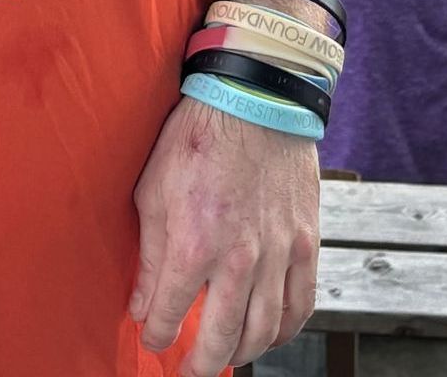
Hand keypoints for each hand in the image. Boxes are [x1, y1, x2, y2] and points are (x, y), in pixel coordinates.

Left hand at [131, 93, 319, 374]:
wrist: (255, 98)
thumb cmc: (197, 136)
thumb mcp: (154, 189)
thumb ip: (150, 255)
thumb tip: (141, 303)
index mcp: (195, 244)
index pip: (171, 315)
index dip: (157, 336)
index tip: (152, 340)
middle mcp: (240, 259)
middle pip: (221, 338)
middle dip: (199, 365)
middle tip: (187, 372)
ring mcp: (278, 254)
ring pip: (264, 331)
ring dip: (242, 354)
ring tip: (225, 357)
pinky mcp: (306, 243)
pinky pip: (301, 305)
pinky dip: (285, 331)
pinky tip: (270, 335)